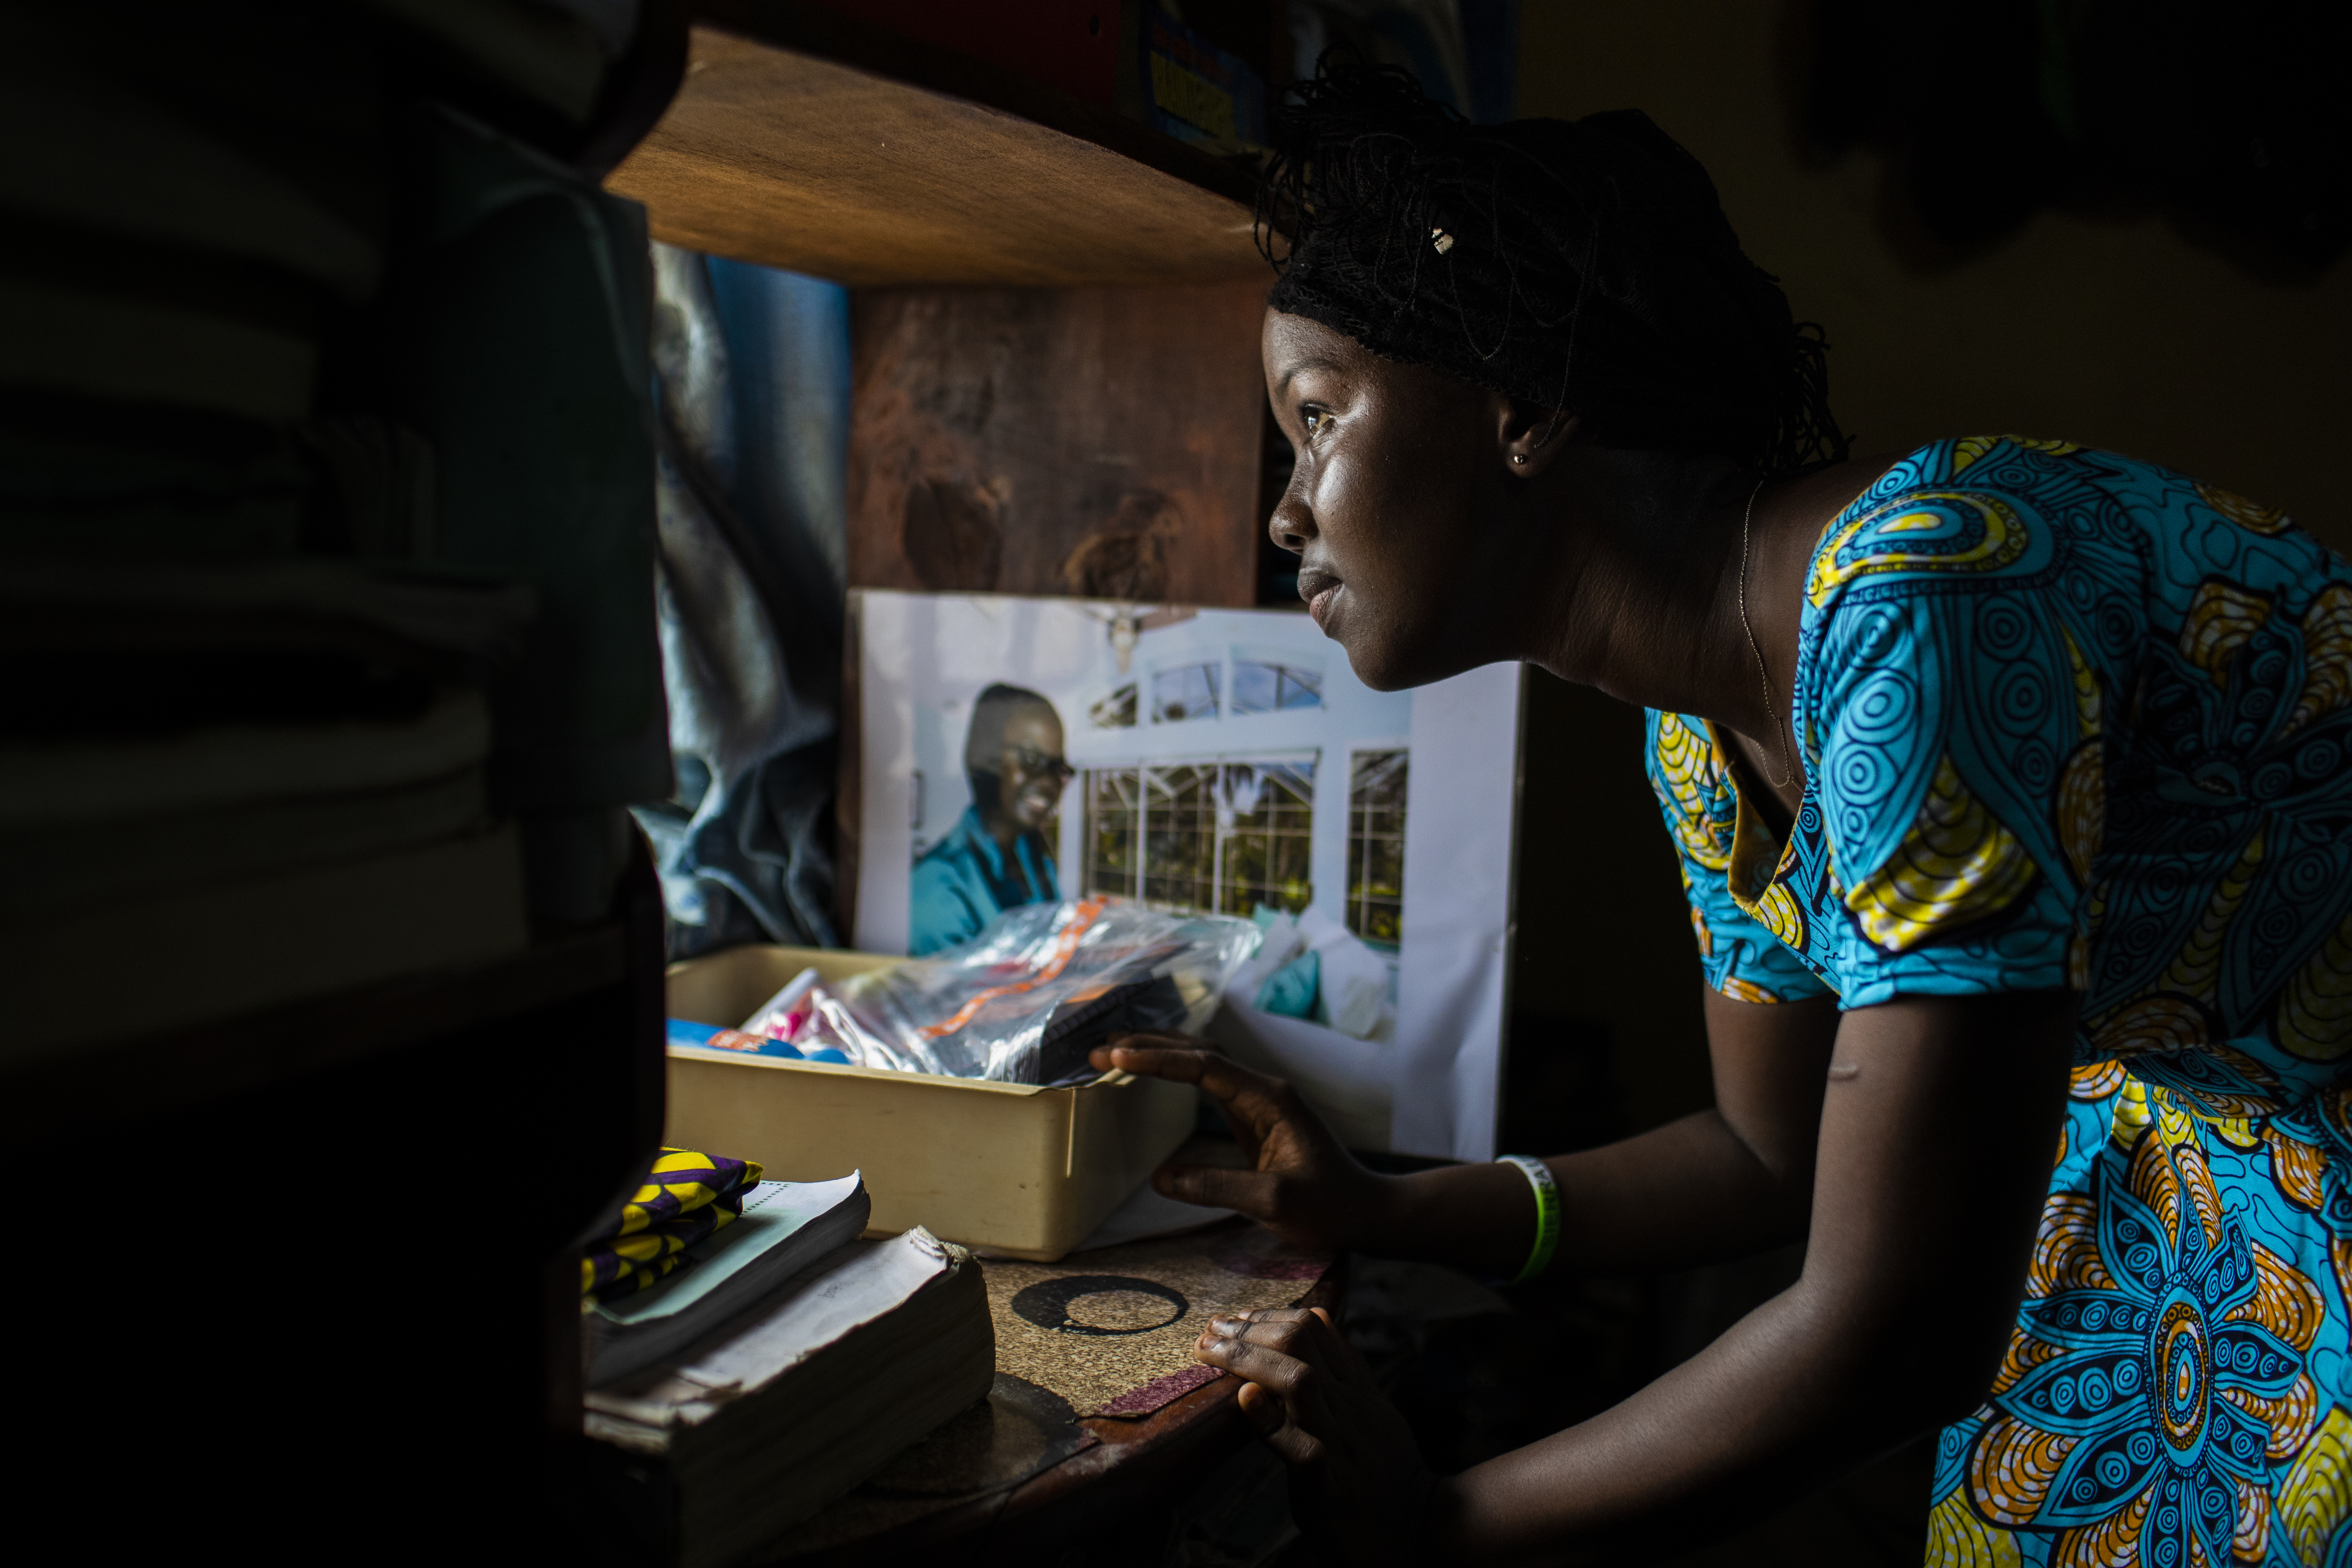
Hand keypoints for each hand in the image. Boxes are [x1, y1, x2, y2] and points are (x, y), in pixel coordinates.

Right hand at [1089, 1032, 1392, 1253]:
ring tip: (1115, 1054)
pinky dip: (1176, 1072)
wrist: (1366, 1212)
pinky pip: (1209, 1083)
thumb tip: (1160, 1177)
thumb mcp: (1274, 1202)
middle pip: (1201, 1051)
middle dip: (1151, 1046)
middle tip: (1101, 1052)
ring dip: (1161, 1052)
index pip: (1205, 1066)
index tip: (1118, 1058)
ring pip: (1204, 1061)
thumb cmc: (1329, 1208)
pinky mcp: (1254, 1118)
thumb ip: (1217, 1186)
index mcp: (1270, 1099)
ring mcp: (1259, 1101)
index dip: (1159, 1059)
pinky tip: (1153, 1073)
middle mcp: (1264, 1090)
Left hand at [1197, 1307, 1436, 1566]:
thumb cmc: (1386, 1468)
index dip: (1271, 1316)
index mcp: (1357, 1388)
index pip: (1315, 1329)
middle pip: (1301, 1344)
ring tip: (1212, 1351)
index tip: (1238, 1318)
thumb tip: (1318, 1315)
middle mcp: (1349, 1406)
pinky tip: (1244, 1399)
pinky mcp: (1328, 1485)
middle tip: (1212, 1329)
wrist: (1419, 1526)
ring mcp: (1339, 1443)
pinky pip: (1299, 1447)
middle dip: (1250, 1329)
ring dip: (1250, 1359)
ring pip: (1298, 1382)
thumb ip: (1345, 1367)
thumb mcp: (1372, 1408)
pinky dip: (1270, 1421)